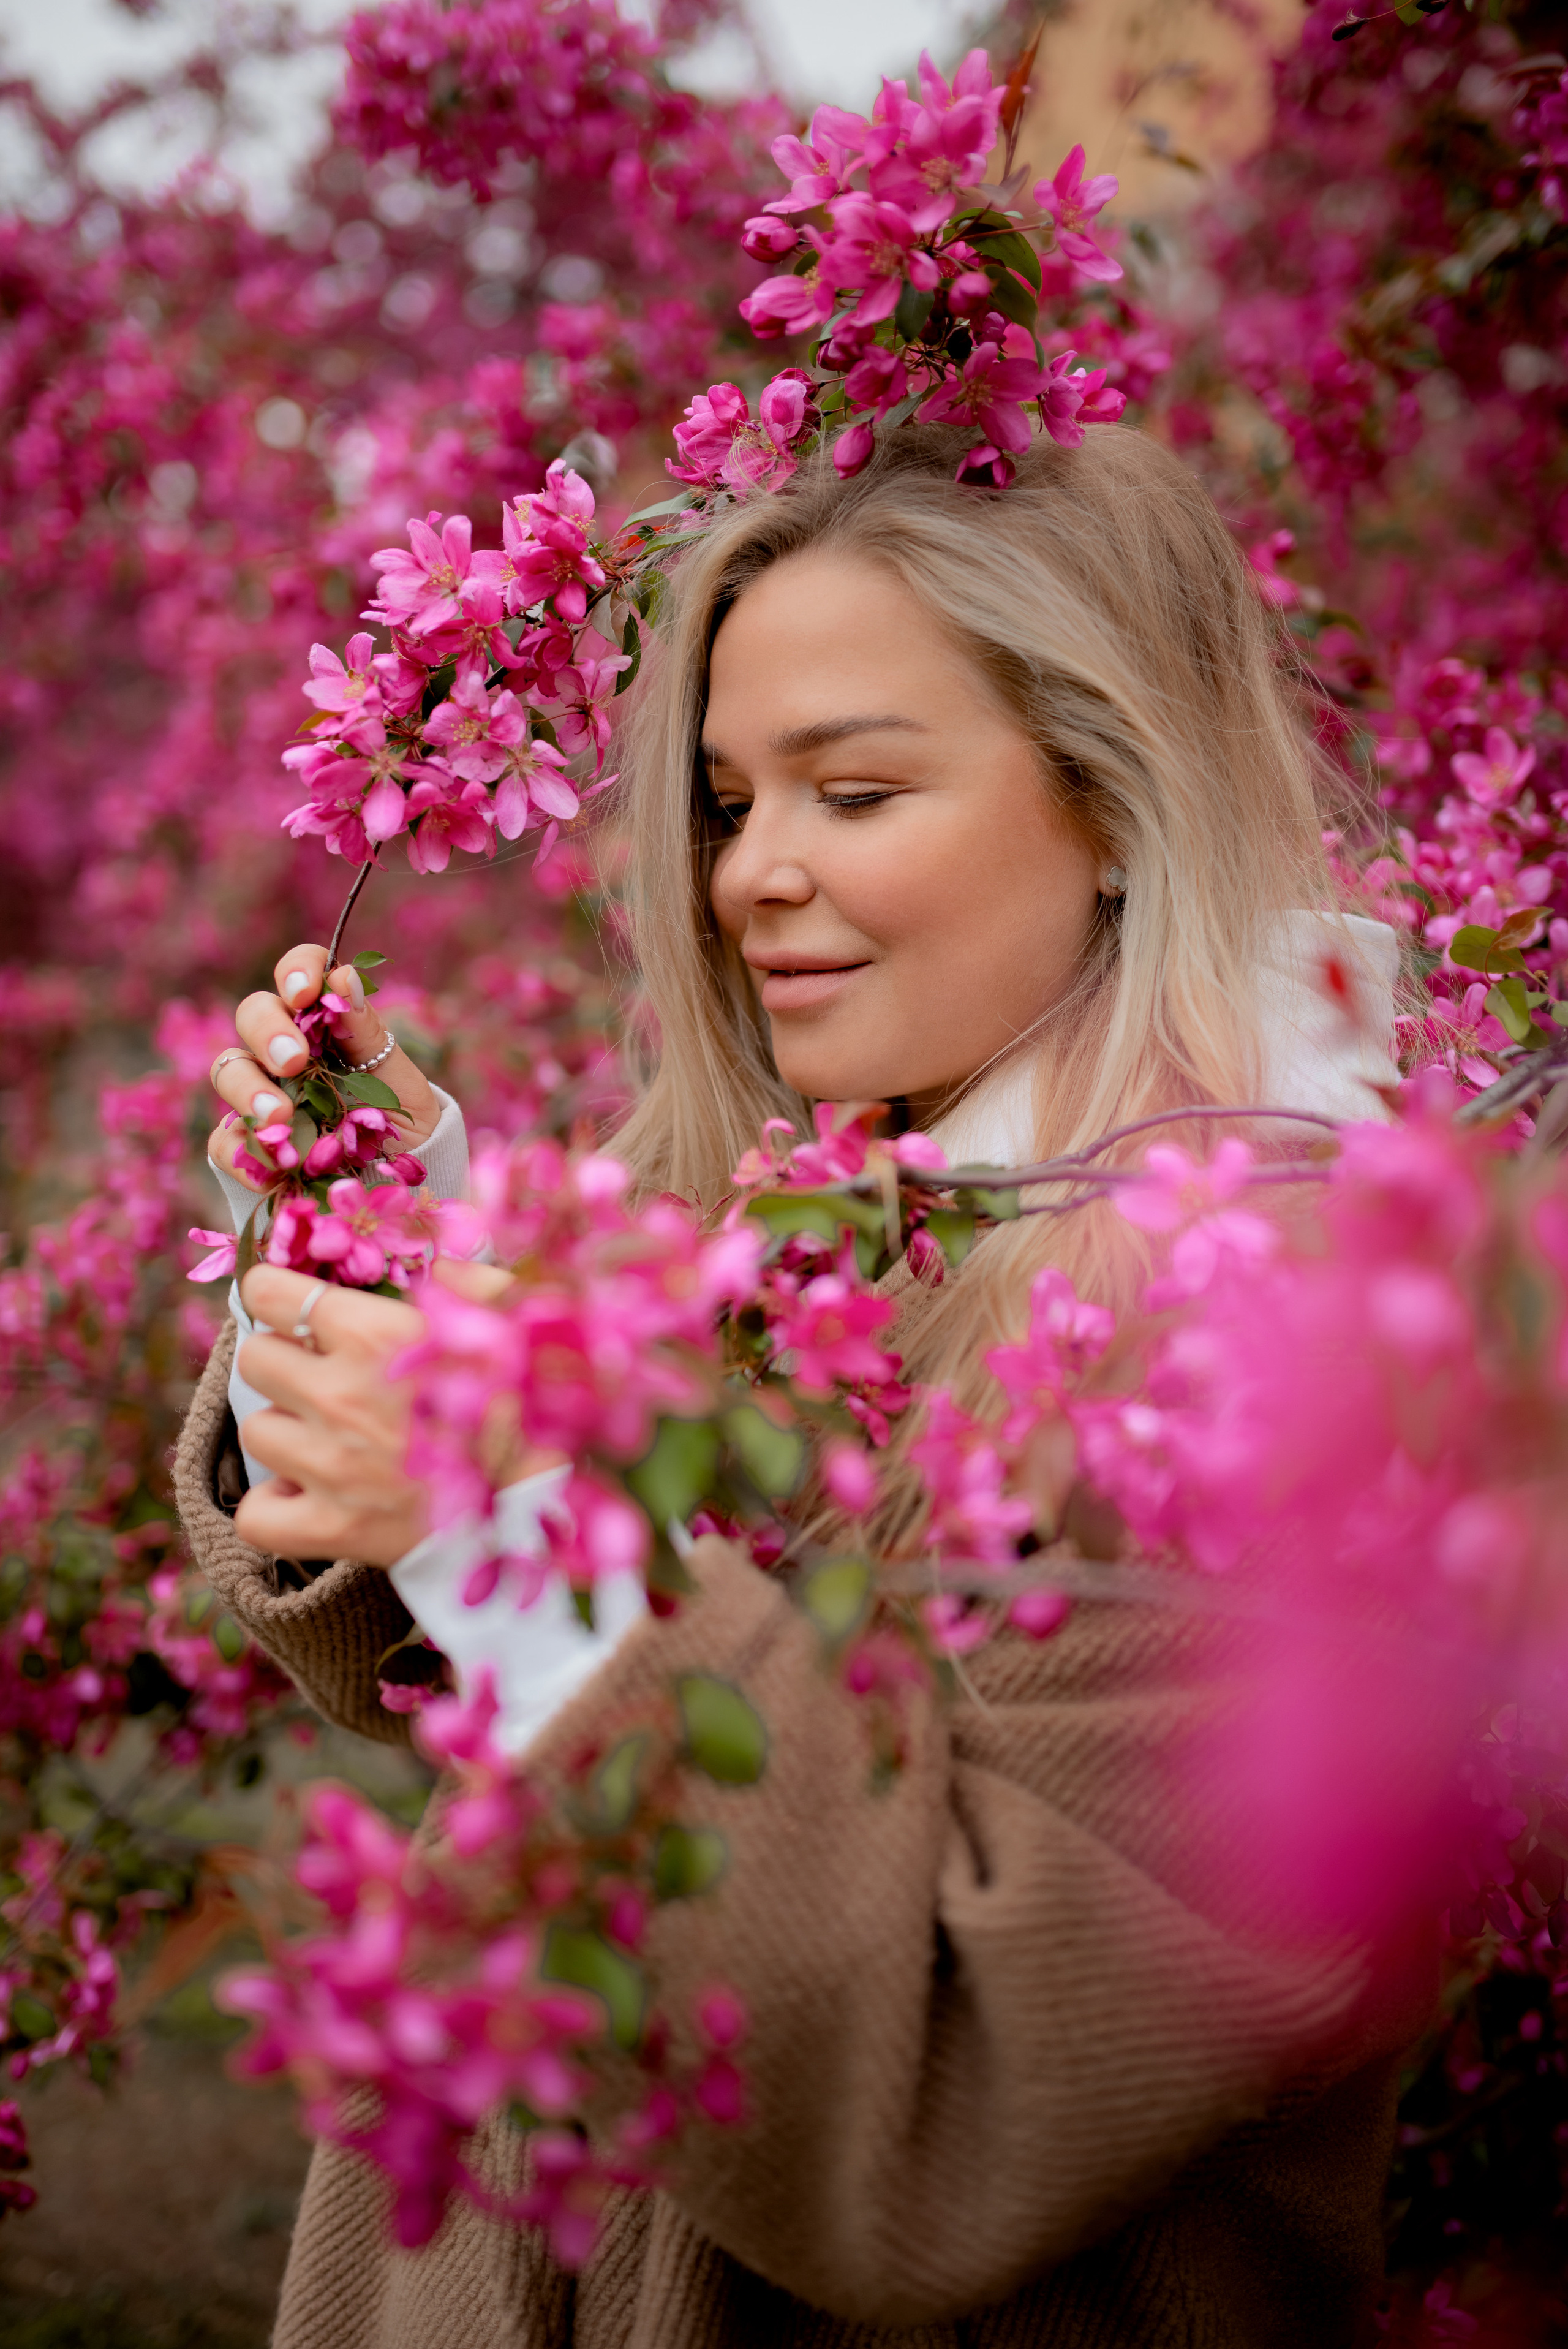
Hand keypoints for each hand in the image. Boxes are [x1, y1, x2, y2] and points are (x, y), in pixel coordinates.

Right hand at [208, 941, 440, 1191]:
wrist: (404, 1188)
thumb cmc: (403, 1122)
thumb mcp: (398, 1081)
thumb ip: (368, 1035)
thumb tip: (343, 977)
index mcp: (325, 1023)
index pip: (299, 976)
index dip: (296, 971)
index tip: (305, 991)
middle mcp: (286, 1052)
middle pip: (253, 1015)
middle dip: (268, 1031)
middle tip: (295, 1060)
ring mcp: (262, 1096)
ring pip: (228, 1070)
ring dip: (248, 1089)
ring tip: (281, 1117)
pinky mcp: (249, 1145)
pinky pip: (225, 1141)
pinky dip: (244, 1153)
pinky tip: (273, 1171)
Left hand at [232, 1260, 556, 1569]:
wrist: (546, 1503)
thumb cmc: (533, 1405)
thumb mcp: (513, 1319)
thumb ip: (466, 1281)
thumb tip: (431, 1265)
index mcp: (376, 1336)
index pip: (268, 1293)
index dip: (274, 1294)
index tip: (289, 1306)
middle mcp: (341, 1395)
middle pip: (255, 1358)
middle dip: (283, 1360)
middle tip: (320, 1375)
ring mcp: (330, 1466)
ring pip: (255, 1430)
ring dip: (286, 1430)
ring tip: (327, 1436)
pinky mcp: (333, 1527)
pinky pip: (256, 1514)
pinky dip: (275, 1506)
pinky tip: (308, 1494)